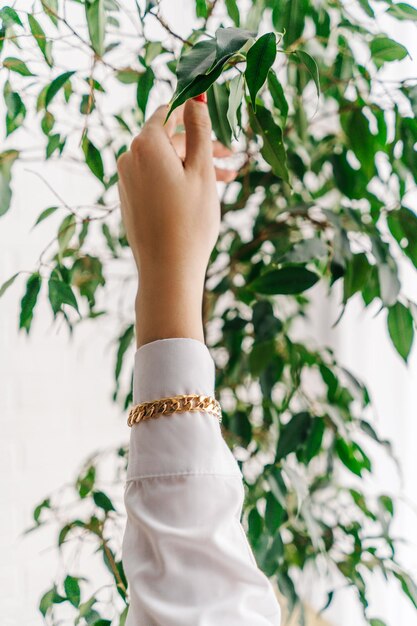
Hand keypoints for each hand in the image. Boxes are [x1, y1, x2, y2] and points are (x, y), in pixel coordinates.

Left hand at [117, 97, 236, 346]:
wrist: (167, 269)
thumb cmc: (189, 221)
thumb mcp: (201, 171)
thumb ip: (199, 132)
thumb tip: (196, 100)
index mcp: (146, 144)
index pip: (169, 112)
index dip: (193, 112)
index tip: (214, 117)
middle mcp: (130, 158)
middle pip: (168, 140)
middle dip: (200, 145)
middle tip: (231, 157)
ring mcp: (127, 181)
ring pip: (164, 163)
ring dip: (193, 166)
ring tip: (226, 180)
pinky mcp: (130, 201)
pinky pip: (155, 180)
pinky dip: (177, 181)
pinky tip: (200, 195)